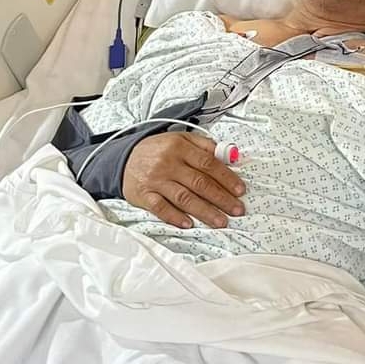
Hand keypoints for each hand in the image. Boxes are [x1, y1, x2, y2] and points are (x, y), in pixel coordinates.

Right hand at [121, 133, 245, 229]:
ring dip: (205, 211)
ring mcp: (156, 180)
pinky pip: (161, 208)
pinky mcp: (144, 195)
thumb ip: (204, 146)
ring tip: (221, 221)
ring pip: (184, 198)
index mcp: (180, 147)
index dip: (226, 178)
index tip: (240, 190)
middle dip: (221, 198)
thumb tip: (229, 156)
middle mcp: (168, 163)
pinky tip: (189, 224)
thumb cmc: (158, 150)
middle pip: (199, 182)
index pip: (208, 163)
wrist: (124, 159)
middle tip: (237, 210)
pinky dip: (175, 217)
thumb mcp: (180, 139)